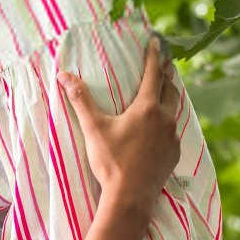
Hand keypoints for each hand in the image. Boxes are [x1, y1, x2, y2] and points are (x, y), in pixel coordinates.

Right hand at [58, 40, 180, 213]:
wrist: (130, 197)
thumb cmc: (111, 161)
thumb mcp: (94, 128)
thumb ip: (81, 100)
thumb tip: (64, 75)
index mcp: (147, 108)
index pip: (153, 74)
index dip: (154, 56)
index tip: (157, 42)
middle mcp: (165, 119)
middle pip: (170, 89)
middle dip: (167, 74)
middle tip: (166, 62)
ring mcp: (173, 137)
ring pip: (176, 109)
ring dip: (171, 96)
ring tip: (168, 89)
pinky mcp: (174, 154)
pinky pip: (175, 130)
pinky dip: (171, 120)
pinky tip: (165, 125)